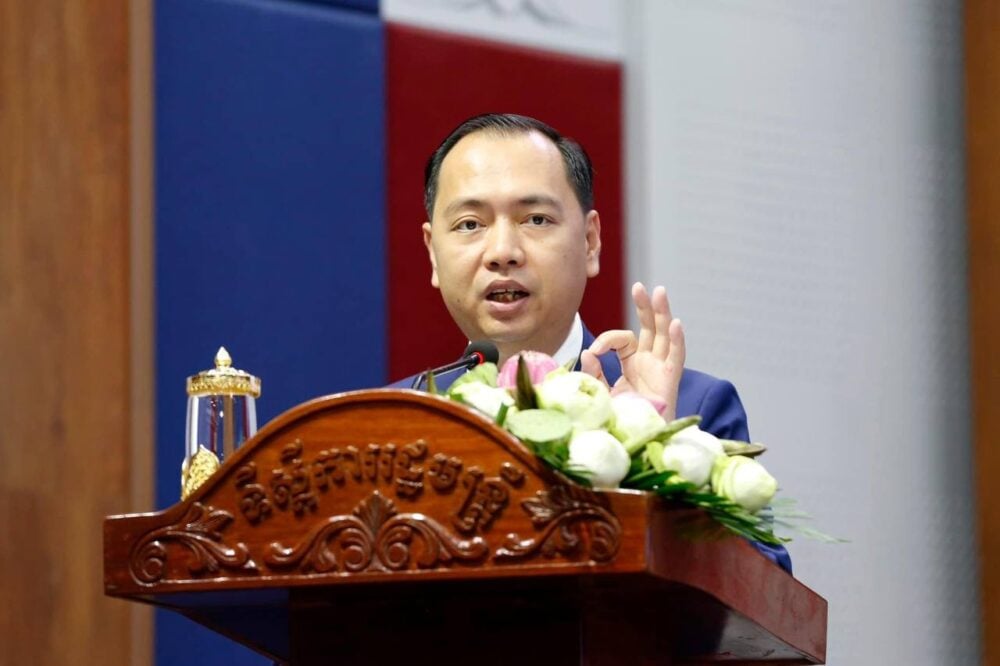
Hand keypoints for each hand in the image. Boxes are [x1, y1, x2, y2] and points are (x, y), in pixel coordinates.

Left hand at [580, 282, 685, 419]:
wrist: (634, 443)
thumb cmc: (620, 419)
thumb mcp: (601, 393)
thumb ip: (594, 373)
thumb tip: (587, 351)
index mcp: (632, 363)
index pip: (622, 339)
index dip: (606, 340)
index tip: (593, 352)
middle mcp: (649, 362)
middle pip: (649, 327)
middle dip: (644, 306)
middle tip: (638, 286)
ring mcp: (661, 369)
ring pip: (664, 335)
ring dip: (662, 313)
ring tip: (660, 292)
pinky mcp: (670, 380)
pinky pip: (677, 357)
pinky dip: (677, 340)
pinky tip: (675, 323)